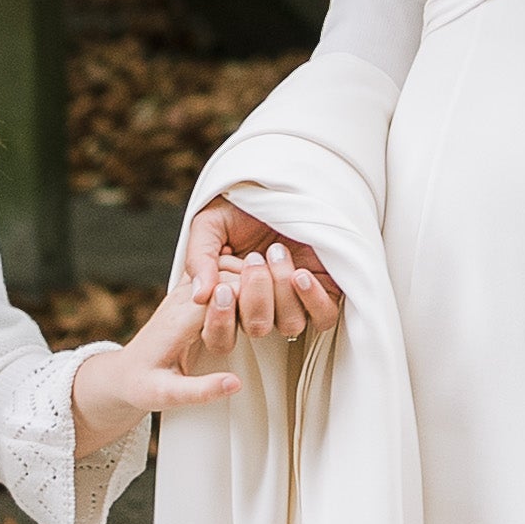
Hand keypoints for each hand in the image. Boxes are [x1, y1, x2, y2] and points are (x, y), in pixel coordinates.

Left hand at [67, 238, 335, 441]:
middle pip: (232, 276)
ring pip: (230, 270)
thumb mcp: (163, 396)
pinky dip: (249, 276)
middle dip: (265, 278)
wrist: (120, 373)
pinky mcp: (196, 294)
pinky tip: (273, 283)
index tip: (286, 298)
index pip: (225, 293)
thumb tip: (237, 384)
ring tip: (295, 278)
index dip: (257, 293)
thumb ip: (200, 391)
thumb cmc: (141, 385)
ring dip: (260, 273)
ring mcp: (190, 293)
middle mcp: (186, 298)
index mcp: (180, 318)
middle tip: (300, 280)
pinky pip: (226, 275)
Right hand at [177, 188, 346, 326]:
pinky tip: (301, 274)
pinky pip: (324, 317)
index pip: (220, 337)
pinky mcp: (325, 291)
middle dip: (256, 295)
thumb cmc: (242, 207)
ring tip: (276, 253)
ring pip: (290, 324)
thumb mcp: (211, 224)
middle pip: (257, 329)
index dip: (220, 322)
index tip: (223, 288)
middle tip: (254, 258)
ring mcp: (295, 301)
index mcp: (231, 298)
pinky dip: (313, 300)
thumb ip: (199, 258)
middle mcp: (262, 306)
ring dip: (282, 291)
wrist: (279, 185)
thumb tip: (199, 296)